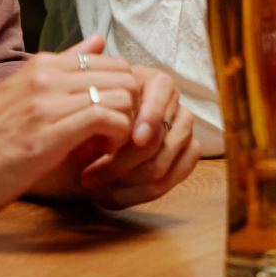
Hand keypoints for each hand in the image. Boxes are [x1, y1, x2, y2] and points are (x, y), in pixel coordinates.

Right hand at [0, 35, 143, 230]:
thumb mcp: (19, 97)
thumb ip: (62, 68)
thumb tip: (98, 39)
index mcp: (39, 66)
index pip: (110, 60)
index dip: (123, 94)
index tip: (113, 123)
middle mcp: (44, 76)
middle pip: (124, 75)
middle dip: (133, 110)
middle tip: (118, 139)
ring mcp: (45, 103)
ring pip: (122, 95)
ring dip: (128, 128)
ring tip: (108, 151)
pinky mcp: (47, 134)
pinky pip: (108, 119)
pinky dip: (117, 142)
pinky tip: (99, 159)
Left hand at [67, 64, 199, 208]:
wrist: (91, 140)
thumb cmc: (88, 121)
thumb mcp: (87, 113)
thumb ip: (97, 117)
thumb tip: (105, 132)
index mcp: (156, 83)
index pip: (163, 96)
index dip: (151, 118)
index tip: (136, 139)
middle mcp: (175, 104)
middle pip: (159, 138)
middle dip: (123, 163)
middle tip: (91, 175)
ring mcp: (184, 129)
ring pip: (164, 163)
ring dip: (128, 180)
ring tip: (98, 184)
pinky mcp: (188, 152)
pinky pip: (175, 177)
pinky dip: (145, 191)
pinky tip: (118, 194)